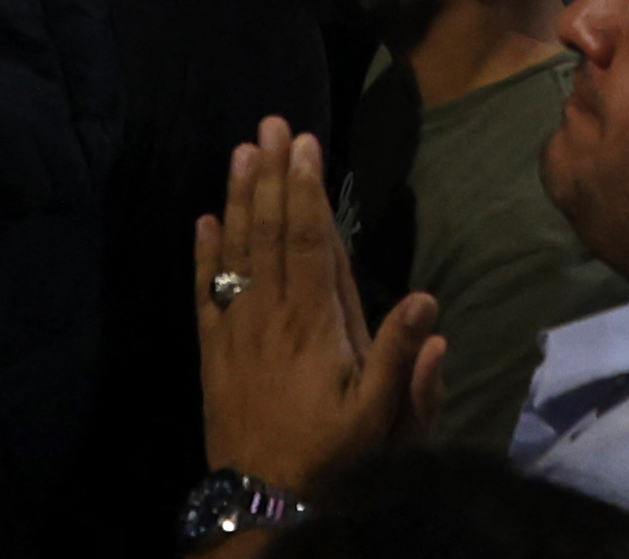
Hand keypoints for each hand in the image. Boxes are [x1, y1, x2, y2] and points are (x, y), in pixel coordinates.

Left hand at [196, 117, 440, 498]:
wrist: (260, 505)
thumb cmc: (331, 460)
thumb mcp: (380, 422)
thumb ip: (403, 363)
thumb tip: (426, 303)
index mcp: (314, 325)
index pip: (310, 242)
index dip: (306, 191)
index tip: (306, 144)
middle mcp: (271, 316)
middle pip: (269, 232)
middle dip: (270, 175)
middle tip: (270, 124)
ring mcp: (237, 331)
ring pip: (237, 252)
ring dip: (238, 199)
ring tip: (239, 151)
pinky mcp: (213, 353)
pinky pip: (204, 294)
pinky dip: (204, 255)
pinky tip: (203, 220)